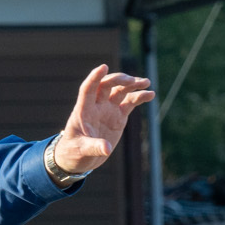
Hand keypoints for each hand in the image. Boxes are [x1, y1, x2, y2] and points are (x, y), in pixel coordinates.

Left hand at [46, 64, 156, 178]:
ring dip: (132, 84)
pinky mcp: (119, 116)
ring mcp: (108, 109)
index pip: (88, 89)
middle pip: (107, 85)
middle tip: (132, 81)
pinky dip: (140, 97)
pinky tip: (150, 94)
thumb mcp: (81, 150)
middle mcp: (96, 105)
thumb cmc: (74, 151)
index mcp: (83, 110)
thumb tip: (106, 149)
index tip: (103, 67)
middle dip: (119, 80)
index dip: (94, 77)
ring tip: (146, 82)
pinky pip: (130, 102)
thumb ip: (94, 147)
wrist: (80, 157)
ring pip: (121, 90)